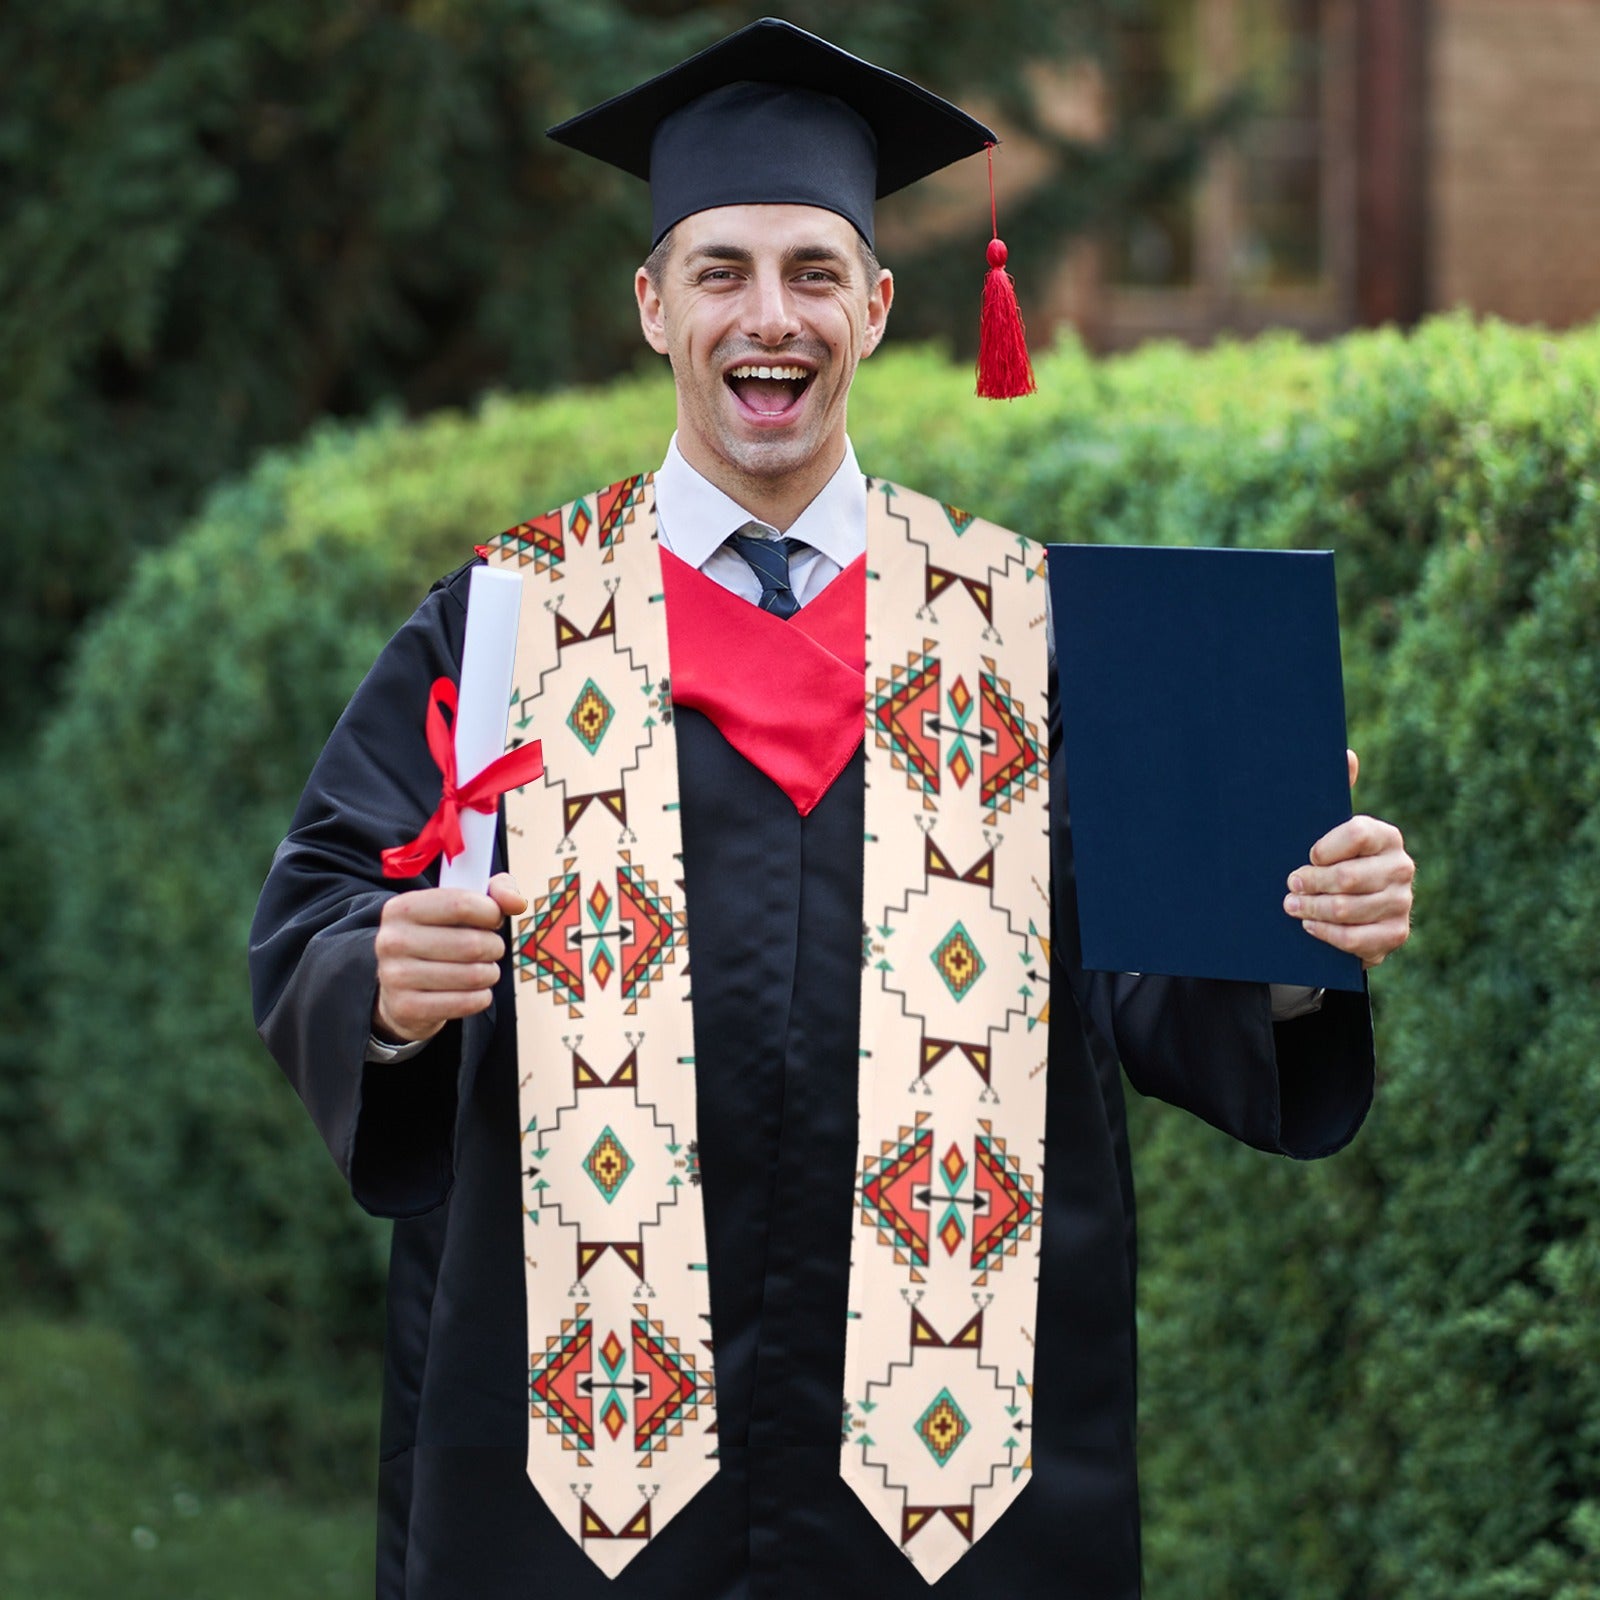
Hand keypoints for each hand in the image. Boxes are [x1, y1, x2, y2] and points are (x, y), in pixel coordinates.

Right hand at [372, 872, 528, 1043]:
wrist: (401, 988)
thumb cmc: (439, 938)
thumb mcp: (460, 906)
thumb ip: (494, 892)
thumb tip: (517, 902)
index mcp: (402, 908)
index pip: (461, 904)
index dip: (491, 912)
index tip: (493, 919)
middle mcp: (392, 940)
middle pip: (472, 943)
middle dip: (494, 947)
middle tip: (491, 949)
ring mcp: (395, 976)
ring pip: (473, 975)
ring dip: (490, 973)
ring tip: (483, 970)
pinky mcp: (406, 1008)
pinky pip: (466, 1003)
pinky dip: (481, 997)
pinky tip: (474, 991)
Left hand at [1283, 750, 1413, 967]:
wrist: (1350, 909)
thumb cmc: (1332, 860)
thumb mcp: (1328, 828)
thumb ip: (1336, 792)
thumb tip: (1346, 754)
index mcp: (1386, 836)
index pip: (1356, 833)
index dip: (1324, 847)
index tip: (1306, 855)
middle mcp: (1401, 867)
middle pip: (1348, 877)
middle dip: (1310, 883)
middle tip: (1289, 885)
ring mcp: (1401, 903)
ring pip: (1348, 909)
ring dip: (1312, 909)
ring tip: (1291, 906)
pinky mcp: (1395, 934)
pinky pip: (1356, 939)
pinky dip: (1327, 934)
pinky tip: (1310, 926)